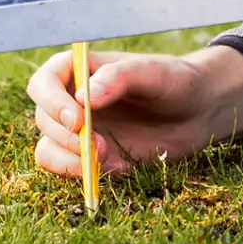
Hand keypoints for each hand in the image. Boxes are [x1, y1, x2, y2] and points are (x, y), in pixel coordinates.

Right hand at [27, 45, 242, 177]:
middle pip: (44, 118)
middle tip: (98, 146)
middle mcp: (72, 99)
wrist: (198, 112)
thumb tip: (84, 96)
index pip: (44, 82)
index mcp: (80, 70)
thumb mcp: (154, 72)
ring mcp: (80, 130)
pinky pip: (69, 168)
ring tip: (102, 160)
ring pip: (48, 148)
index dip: (51, 101)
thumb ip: (120, 77)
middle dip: (66, 136)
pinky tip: (116, 167)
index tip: (77, 119)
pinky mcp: (90, 155)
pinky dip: (83, 173)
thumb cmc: (175, 81)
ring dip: (67, 159)